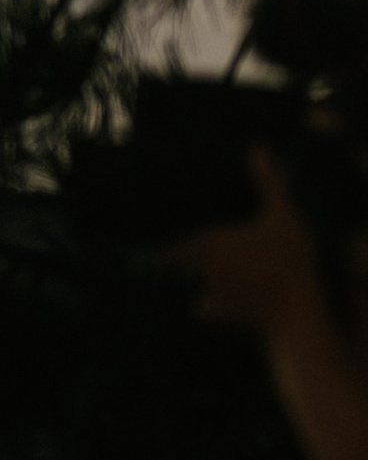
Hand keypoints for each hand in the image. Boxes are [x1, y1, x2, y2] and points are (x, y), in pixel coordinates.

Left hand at [164, 148, 318, 329]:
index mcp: (209, 240)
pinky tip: (226, 300)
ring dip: (198, 281)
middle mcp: (200, 266)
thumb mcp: (281, 213)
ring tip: (218, 276)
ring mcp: (207, 291)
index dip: (169, 240)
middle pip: (181, 261)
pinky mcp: (218, 314)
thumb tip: (257, 145)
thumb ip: (266, 180)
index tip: (161, 237)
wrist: (298, 305)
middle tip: (189, 254)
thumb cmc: (289, 255)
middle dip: (184, 258)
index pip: (173, 241)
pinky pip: (203, 307)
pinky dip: (211, 306)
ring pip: (192, 282)